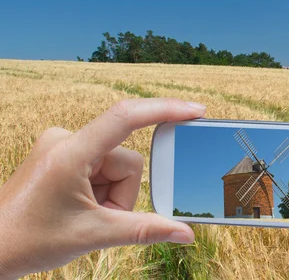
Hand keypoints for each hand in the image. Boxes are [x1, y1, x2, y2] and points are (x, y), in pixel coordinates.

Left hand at [0, 98, 205, 278]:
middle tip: (98, 217)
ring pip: (115, 166)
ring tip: (86, 216)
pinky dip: (102, 190)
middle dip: (122, 194)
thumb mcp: (94, 235)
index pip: (126, 117)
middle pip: (125, 160)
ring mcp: (63, 145)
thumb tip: (186, 234)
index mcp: (70, 153)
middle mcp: (66, 139)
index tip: (196, 112)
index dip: (165, 110)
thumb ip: (145, 230)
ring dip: (112, 195)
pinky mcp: (63, 154)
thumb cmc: (29, 241)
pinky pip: (101, 166)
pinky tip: (81, 208)